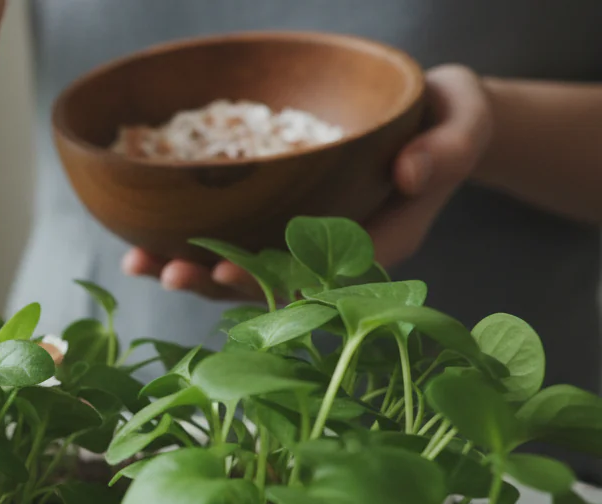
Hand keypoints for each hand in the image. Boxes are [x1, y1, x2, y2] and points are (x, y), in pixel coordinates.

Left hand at [123, 64, 495, 299]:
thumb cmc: (449, 123)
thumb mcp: (464, 125)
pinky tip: (140, 243)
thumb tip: (410, 171)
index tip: (228, 274)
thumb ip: (446, 150)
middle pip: (268, 283)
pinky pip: (231, 242)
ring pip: (240, 270)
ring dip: (189, 270)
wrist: (433, 120)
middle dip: (214, 281)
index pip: (319, 276)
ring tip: (140, 263)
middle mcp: (332, 255)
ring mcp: (302, 244)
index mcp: (378, 245)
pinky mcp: (279, 224)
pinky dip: (186, 244)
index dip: (272, 279)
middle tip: (169, 273)